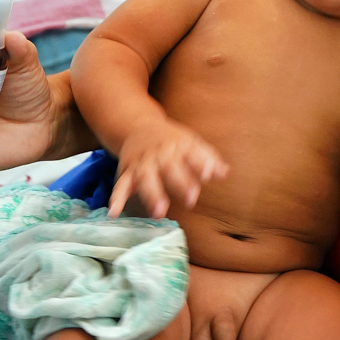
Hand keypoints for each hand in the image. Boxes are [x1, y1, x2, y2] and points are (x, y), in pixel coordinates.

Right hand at [110, 120, 228, 218]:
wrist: (138, 127)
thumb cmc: (172, 141)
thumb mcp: (192, 144)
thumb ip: (209, 160)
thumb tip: (225, 174)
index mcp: (180, 144)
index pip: (193, 152)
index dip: (201, 163)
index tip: (210, 174)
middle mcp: (160, 153)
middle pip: (170, 166)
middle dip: (180, 182)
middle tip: (191, 199)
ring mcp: (142, 163)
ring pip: (146, 178)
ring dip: (152, 195)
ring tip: (159, 212)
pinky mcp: (127, 172)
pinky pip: (120, 185)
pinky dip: (116, 198)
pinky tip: (114, 213)